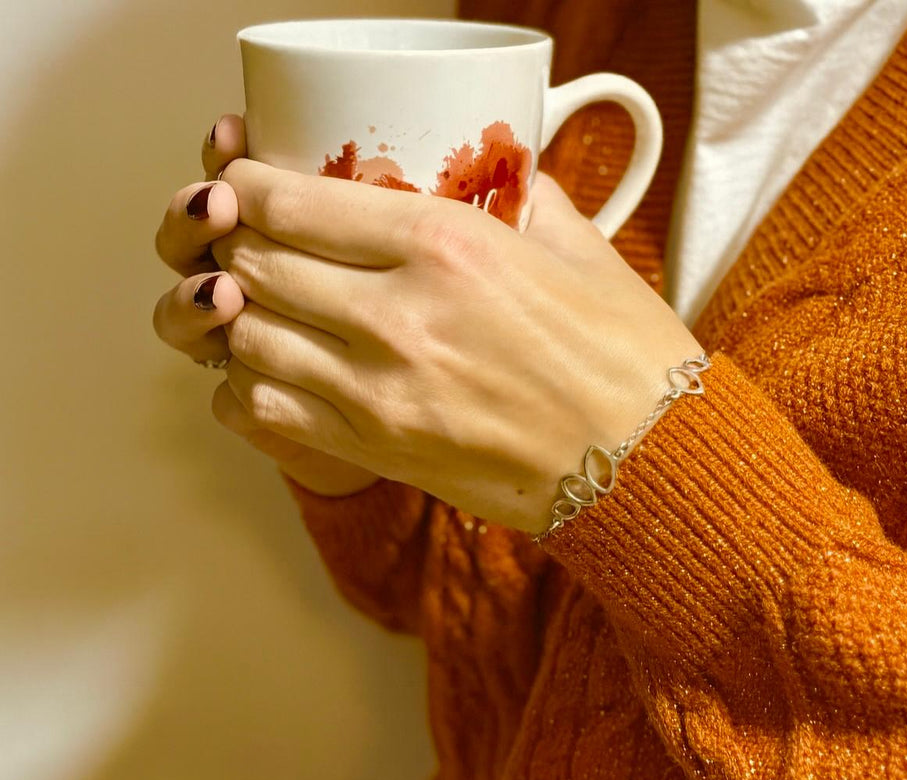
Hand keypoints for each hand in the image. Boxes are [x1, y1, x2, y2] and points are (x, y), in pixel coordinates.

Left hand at [211, 159, 701, 531]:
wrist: (648, 464)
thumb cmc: (626, 356)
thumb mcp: (577, 247)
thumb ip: (514, 194)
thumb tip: (478, 169)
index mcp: (448, 245)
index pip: (291, 202)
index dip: (247, 188)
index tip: (249, 186)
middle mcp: (400, 315)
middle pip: (255, 264)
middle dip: (238, 245)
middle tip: (257, 241)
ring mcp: (381, 392)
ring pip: (245, 338)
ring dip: (242, 316)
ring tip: (267, 305)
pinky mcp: (378, 451)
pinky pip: (263, 412)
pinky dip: (249, 385)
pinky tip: (279, 370)